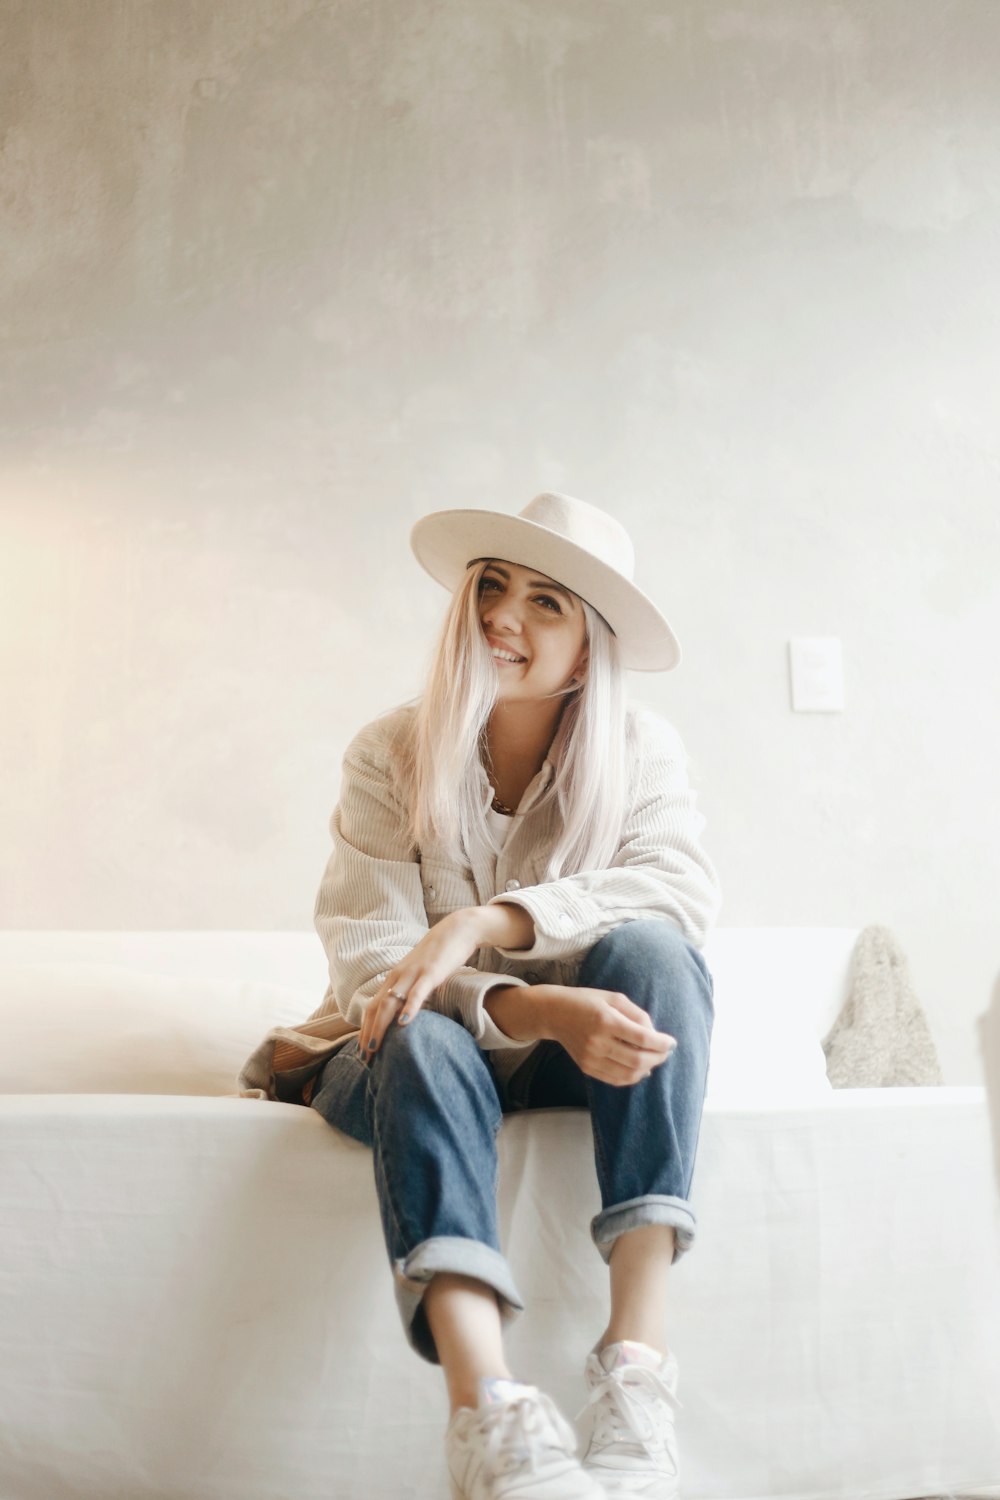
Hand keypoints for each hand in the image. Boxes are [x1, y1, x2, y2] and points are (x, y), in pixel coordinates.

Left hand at [360, 907, 484, 1063]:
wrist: (457, 930)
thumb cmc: (439, 955)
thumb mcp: (420, 975)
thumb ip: (411, 991)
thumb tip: (406, 1015)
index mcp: (394, 978)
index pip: (372, 1007)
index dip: (364, 1030)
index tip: (362, 1051)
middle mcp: (398, 976)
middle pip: (376, 1008)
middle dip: (367, 1034)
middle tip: (363, 1059)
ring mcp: (413, 974)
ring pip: (390, 1002)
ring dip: (380, 1026)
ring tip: (374, 1047)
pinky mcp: (430, 972)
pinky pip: (417, 992)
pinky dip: (409, 1008)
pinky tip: (404, 1023)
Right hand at [538, 985, 675, 1086]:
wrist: (554, 1013)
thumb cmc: (587, 1001)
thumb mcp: (614, 998)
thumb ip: (637, 1015)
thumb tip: (654, 1035)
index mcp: (606, 1020)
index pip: (642, 1038)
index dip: (662, 1043)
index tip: (673, 1042)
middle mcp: (598, 1042)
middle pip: (638, 1059)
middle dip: (659, 1057)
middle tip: (666, 1052)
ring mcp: (591, 1057)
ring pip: (629, 1073)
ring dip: (648, 1068)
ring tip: (655, 1059)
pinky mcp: (587, 1067)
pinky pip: (616, 1079)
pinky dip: (633, 1077)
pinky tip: (641, 1069)